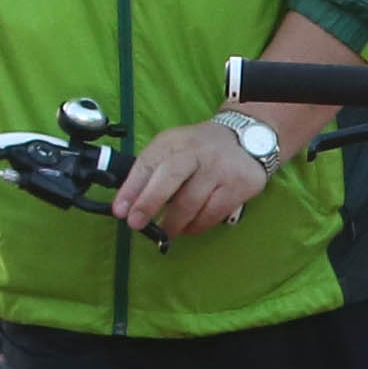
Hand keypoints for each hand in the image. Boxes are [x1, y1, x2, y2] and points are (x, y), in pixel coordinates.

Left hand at [113, 115, 277, 242]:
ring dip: (174, 223)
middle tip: (136, 224)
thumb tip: (127, 205)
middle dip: (149, 204)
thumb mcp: (173, 149)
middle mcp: (196, 152)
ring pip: (191, 203)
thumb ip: (151, 172)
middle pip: (170, 179)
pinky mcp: (238, 186)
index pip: (148, 163)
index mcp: (174, 141)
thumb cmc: (200, 150)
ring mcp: (219, 169)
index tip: (119, 210)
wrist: (248, 137)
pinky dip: (196, 226)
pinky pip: (212, 214)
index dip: (131, 188)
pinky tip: (189, 227)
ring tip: (166, 231)